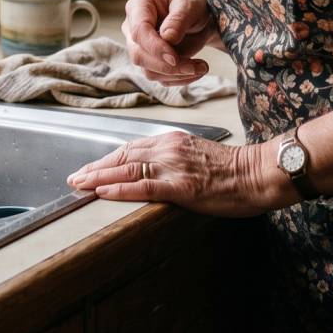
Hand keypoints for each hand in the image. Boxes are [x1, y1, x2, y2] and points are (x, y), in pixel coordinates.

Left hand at [66, 132, 291, 216]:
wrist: (258, 173)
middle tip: (74, 177)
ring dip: (98, 178)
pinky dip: (119, 189)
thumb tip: (155, 171)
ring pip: (127, 170)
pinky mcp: (181, 186)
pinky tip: (102, 191)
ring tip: (79, 185)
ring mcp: (173, 166)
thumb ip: (175, 159)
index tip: (90, 168)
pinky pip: (143, 187)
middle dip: (95, 168)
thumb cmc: (234, 169)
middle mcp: (168, 149)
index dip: (107, 160)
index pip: (131, 148)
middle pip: (123, 157)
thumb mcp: (198, 155)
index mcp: (172, 140)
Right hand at [122, 0, 216, 84]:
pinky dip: (181, 78)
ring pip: (149, 71)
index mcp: (138, 7)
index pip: (138, 32)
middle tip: (197, 66)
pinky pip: (161, 78)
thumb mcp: (189, 4)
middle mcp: (133, 29)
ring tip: (202, 66)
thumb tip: (167, 38)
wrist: (201, 14)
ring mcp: (140, 48)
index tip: (175, 58)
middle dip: (168, 66)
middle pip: (139, 56)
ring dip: (178, 74)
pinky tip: (198, 70)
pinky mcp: (151, 63)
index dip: (155, 47)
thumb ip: (178, 20)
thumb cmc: (192, 2)